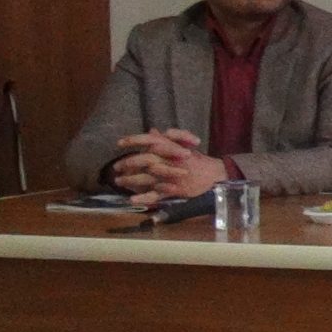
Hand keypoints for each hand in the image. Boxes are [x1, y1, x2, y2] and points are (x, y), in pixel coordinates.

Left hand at [110, 129, 226, 204]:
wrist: (215, 175)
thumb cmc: (197, 160)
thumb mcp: (183, 145)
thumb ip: (167, 138)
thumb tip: (151, 131)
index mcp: (172, 148)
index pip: (150, 140)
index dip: (134, 140)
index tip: (119, 143)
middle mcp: (170, 161)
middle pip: (145, 160)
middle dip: (129, 163)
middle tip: (116, 167)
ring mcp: (172, 177)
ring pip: (147, 178)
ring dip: (131, 180)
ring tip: (119, 182)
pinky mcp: (174, 190)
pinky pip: (157, 194)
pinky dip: (144, 197)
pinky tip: (133, 199)